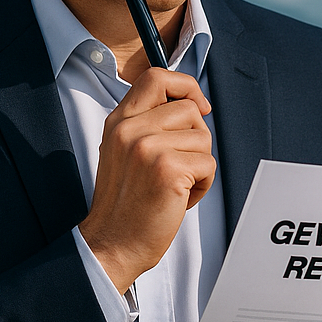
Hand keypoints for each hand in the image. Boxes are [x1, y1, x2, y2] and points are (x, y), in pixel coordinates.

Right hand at [79, 68, 215, 291]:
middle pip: (189, 108)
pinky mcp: (168, 169)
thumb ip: (148, 123)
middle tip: (180, 165)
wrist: (112, 244)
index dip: (185, 85)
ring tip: (176, 185)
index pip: (156, 77)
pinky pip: (208, 164)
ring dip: (200, 165)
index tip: (198, 106)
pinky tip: (179, 198)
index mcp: (118, 121)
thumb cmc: (126, 203)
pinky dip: (203, 185)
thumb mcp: (124, 152)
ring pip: (203, 136)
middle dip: (196, 137)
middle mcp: (130, 129)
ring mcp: (148, 148)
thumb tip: (194, 103)